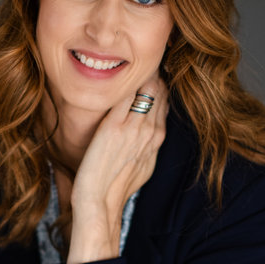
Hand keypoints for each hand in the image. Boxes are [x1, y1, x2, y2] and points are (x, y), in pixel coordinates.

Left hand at [67, 77, 167, 263]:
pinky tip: (112, 74)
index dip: (155, 82)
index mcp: (157, 139)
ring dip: (137, 72)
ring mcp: (135, 129)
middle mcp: (151, 131)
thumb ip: (146, 146)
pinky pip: (124, 95)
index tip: (143, 71)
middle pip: (159, 89)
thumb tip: (147, 136)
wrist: (99, 203)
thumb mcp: (141, 166)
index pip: (164, 99)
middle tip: (133, 60)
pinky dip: (122, 83)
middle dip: (149, 71)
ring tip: (123, 62)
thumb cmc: (114, 188)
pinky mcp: (115, 128)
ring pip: (146, 87)